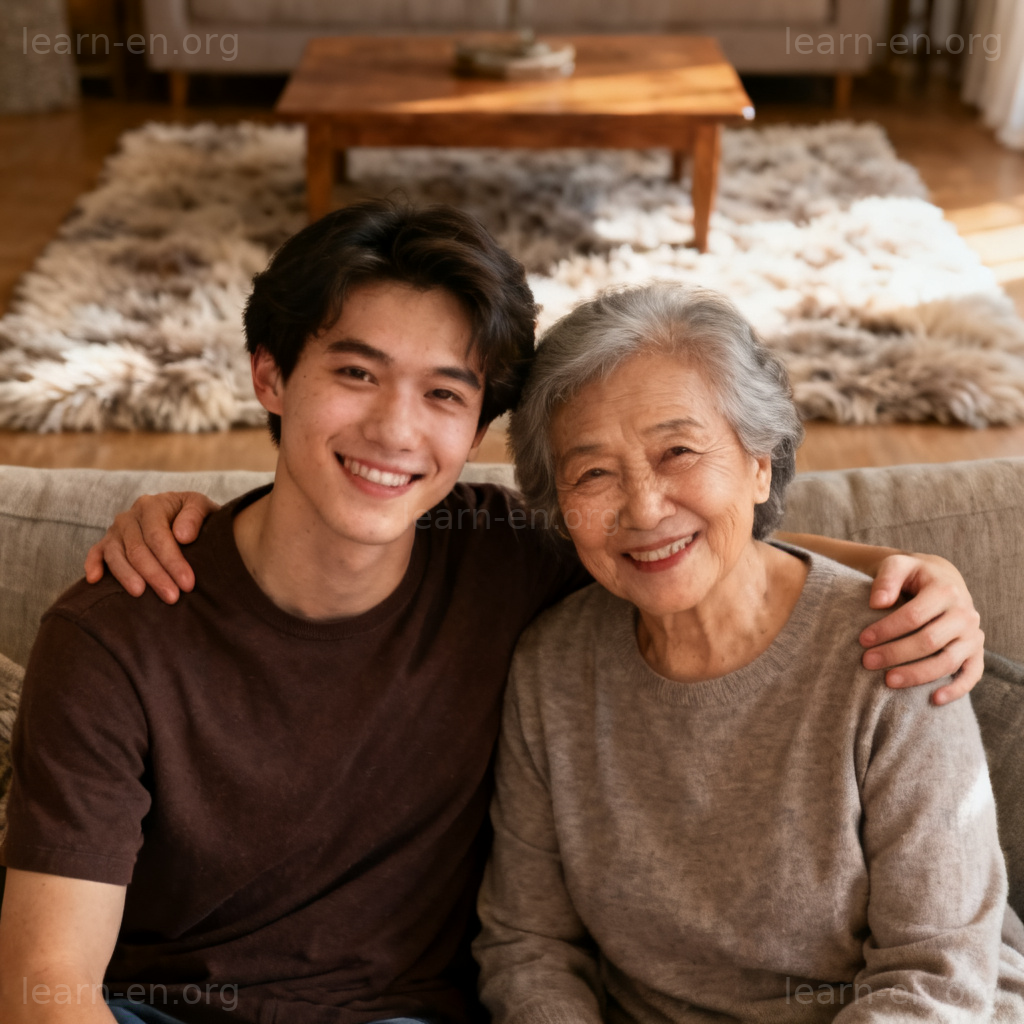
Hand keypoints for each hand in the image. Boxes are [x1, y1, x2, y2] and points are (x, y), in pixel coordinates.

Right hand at [84, 492, 220, 603]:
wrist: (181, 515)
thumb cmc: (193, 516)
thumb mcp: (202, 506)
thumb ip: (195, 515)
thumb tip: (182, 536)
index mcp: (153, 505)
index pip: (158, 536)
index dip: (172, 561)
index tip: (187, 583)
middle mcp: (130, 516)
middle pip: (138, 549)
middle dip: (155, 575)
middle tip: (172, 597)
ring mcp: (115, 530)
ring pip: (116, 555)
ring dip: (127, 576)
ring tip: (140, 594)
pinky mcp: (106, 543)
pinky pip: (95, 553)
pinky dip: (93, 565)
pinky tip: (95, 580)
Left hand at [858, 553, 983, 705]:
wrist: (941, 579)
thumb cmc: (912, 575)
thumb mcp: (898, 566)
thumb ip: (887, 579)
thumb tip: (877, 603)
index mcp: (946, 591)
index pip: (913, 616)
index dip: (887, 630)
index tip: (862, 640)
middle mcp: (965, 613)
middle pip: (930, 641)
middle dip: (896, 653)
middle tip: (867, 662)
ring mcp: (973, 634)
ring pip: (948, 661)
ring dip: (918, 675)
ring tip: (888, 681)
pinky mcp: (976, 651)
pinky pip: (972, 674)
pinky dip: (956, 689)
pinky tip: (933, 699)